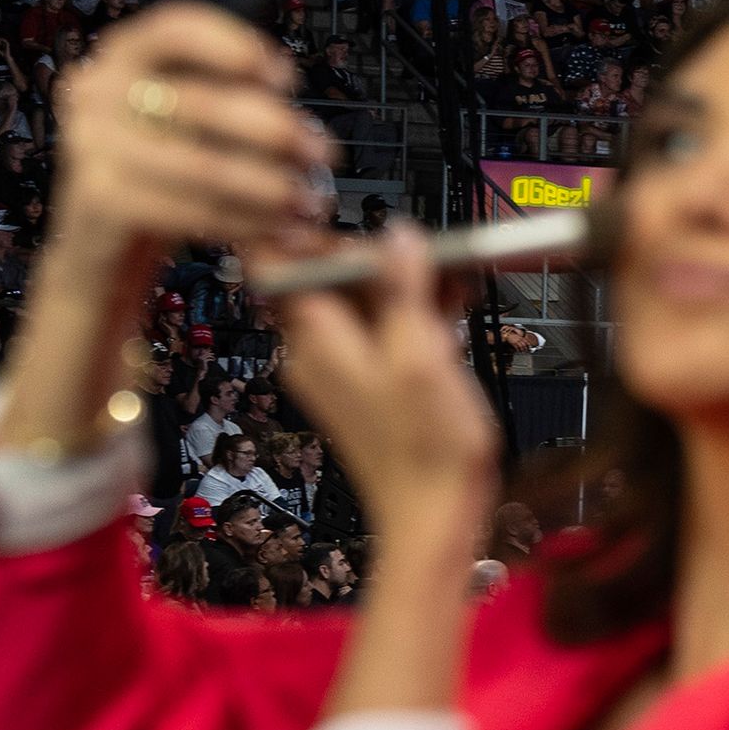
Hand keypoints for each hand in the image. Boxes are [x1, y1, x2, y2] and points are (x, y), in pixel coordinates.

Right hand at [42, 2, 335, 268]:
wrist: (102, 245)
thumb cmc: (158, 172)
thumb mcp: (187, 120)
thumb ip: (226, 96)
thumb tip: (292, 105)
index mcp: (121, 56)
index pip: (173, 29)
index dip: (235, 47)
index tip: (285, 78)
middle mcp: (96, 92)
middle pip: (199, 102)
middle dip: (276, 130)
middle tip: (323, 153)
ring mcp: (89, 146)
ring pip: (201, 165)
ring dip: (270, 186)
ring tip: (309, 201)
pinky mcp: (98, 202)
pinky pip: (190, 210)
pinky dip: (244, 221)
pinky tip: (277, 228)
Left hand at [263, 229, 499, 539]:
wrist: (433, 514)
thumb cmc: (427, 448)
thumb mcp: (422, 356)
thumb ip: (405, 290)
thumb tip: (396, 233)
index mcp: (316, 337)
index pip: (277, 259)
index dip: (304, 227)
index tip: (351, 215)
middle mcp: (316, 348)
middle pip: (327, 273)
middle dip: (378, 254)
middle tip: (430, 254)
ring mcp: (341, 366)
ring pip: (359, 299)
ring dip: (403, 282)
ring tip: (451, 281)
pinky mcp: (367, 382)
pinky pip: (378, 328)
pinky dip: (410, 312)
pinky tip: (449, 309)